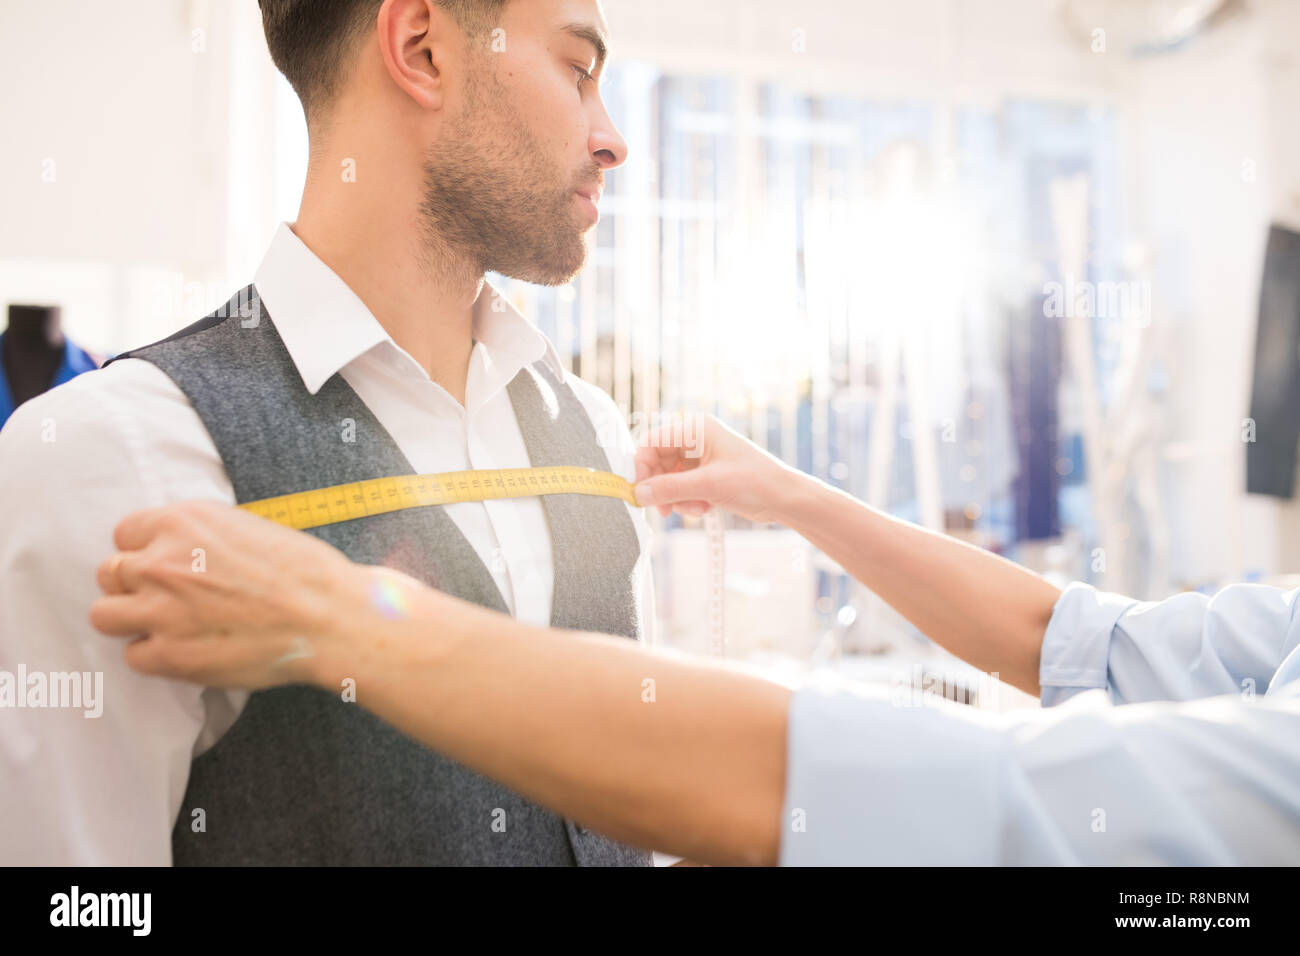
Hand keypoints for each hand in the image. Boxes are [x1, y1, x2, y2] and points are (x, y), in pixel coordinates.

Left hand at [88, 500, 404, 688]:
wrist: (330, 618)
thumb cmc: (304, 572)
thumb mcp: (248, 527)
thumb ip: (201, 536)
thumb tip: (182, 550)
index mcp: (183, 522)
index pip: (125, 533)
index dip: (145, 551)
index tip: (164, 565)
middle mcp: (161, 562)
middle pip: (109, 573)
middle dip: (133, 585)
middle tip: (166, 598)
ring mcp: (161, 610)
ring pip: (104, 615)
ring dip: (131, 620)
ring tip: (167, 626)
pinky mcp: (170, 655)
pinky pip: (134, 656)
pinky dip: (156, 656)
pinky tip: (189, 650)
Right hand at [632, 411, 813, 523]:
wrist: (785, 499)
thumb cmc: (755, 481)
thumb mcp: (708, 485)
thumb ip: (670, 489)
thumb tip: (638, 494)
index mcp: (696, 429)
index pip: (653, 442)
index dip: (642, 466)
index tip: (639, 491)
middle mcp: (696, 440)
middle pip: (659, 463)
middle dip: (662, 488)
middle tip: (663, 510)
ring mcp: (702, 459)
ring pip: (670, 479)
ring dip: (677, 498)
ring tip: (694, 509)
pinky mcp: (707, 477)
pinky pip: (683, 489)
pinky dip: (688, 501)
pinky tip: (704, 509)